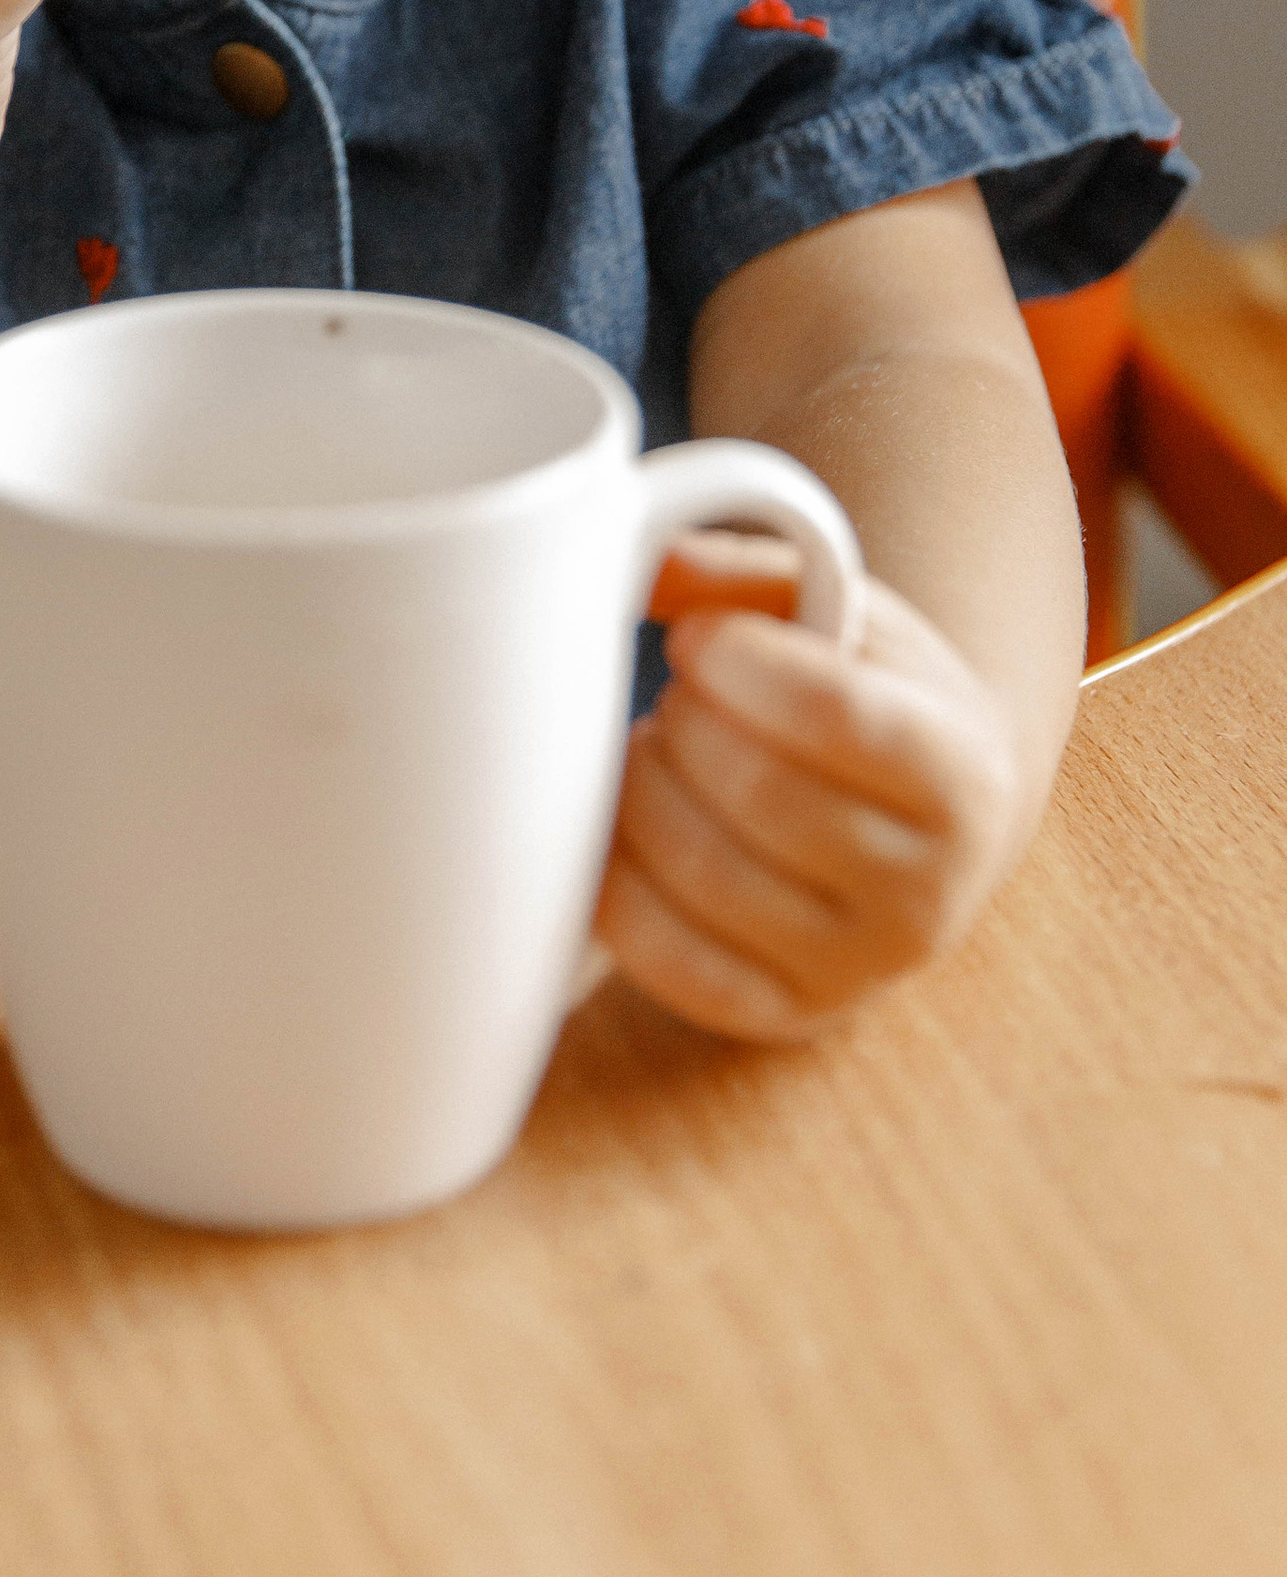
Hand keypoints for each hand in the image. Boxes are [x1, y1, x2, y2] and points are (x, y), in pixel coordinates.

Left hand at [596, 530, 1026, 1039]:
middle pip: (758, 792)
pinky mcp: (779, 1015)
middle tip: (680, 701)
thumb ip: (746, 571)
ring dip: (643, 792)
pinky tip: (617, 829)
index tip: (697, 641)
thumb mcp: (841, 613)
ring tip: (658, 756)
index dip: (739, 663)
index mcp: (963, 775)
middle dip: (685, 723)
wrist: (920, 825)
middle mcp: (929, 893)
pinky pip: (665, 956)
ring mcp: (856, 970)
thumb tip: (644, 561)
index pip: (838, 715)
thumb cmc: (866, 696)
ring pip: (701, 873)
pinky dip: (614, 882)